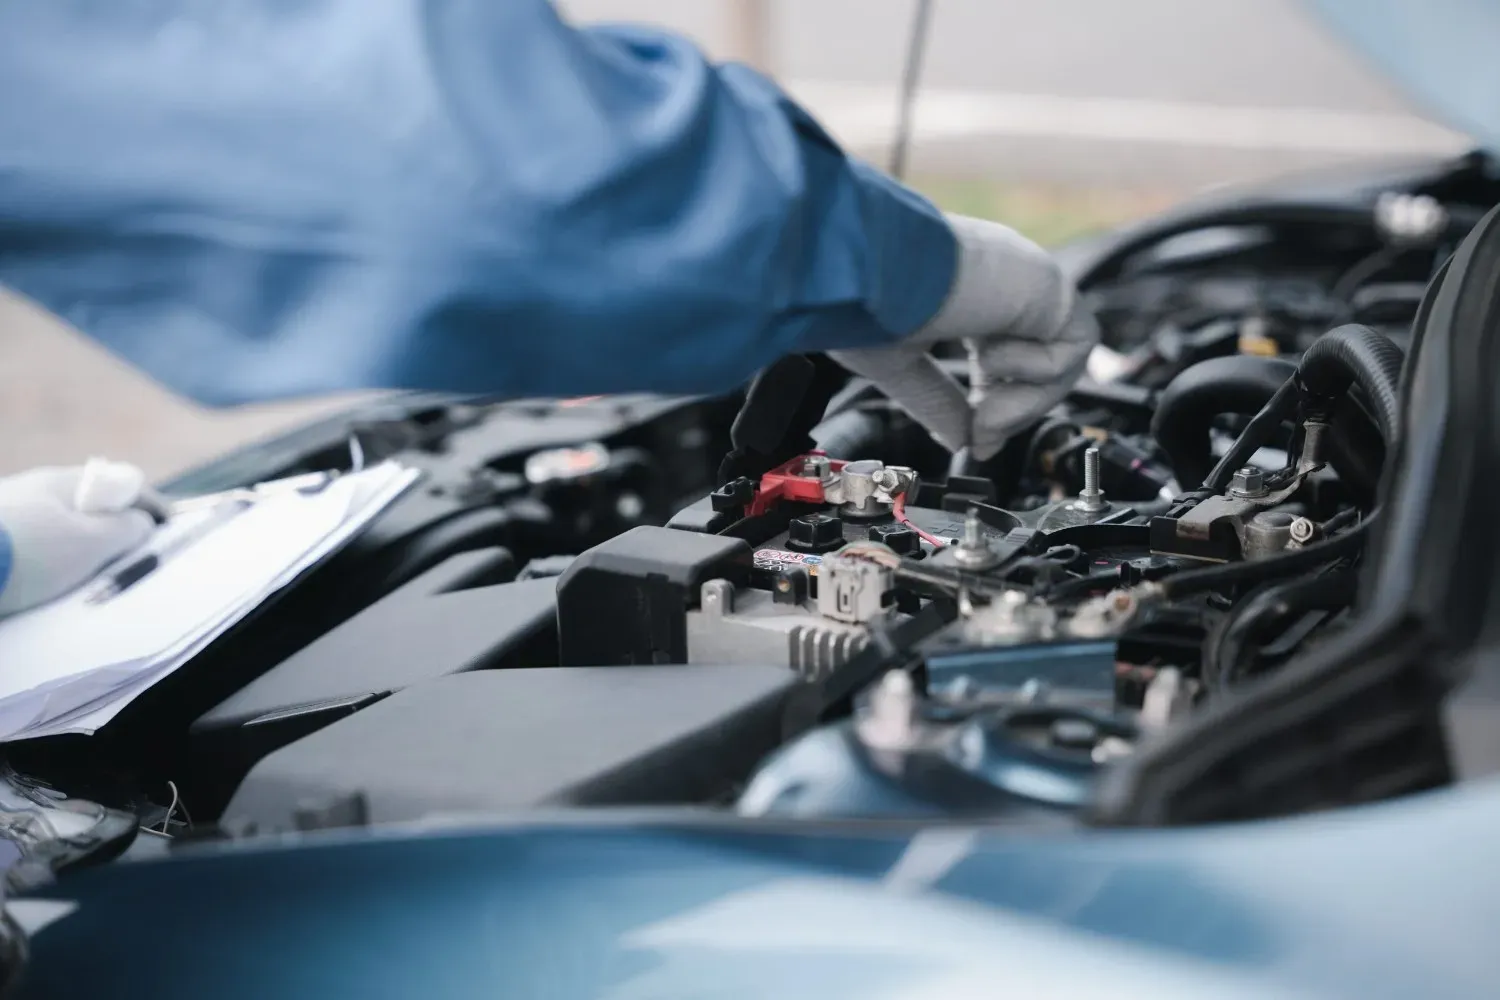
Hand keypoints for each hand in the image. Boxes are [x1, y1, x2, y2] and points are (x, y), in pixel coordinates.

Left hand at [0, 462, 153, 614]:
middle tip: (128, 560)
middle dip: (115, 528)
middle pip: (91, 505)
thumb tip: (141, 522)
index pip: (125, 483)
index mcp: (65, 481)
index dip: (153, 505)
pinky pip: (33, 546)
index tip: (170, 528)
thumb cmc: (29, 553)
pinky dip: (49, 561)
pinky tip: (45, 582)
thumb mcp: (91, 543)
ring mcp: (8, 512)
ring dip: (80, 548)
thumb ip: (126, 530)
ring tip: (84, 578)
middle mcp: (34, 488)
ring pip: (60, 526)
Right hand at [831, 214, 1097, 460]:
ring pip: (1060, 361)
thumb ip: (937, 402)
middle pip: (1036, 362)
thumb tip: (961, 440)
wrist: (877, 272)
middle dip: (1013, 412)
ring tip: (982, 414)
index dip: (994, 403)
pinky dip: (1037, 373)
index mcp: (964, 289)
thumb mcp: (898, 366)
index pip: (999, 353)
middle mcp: (1001, 282)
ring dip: (1024, 403)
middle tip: (981, 437)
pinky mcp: (1053, 288)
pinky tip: (989, 360)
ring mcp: (1028, 282)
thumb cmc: (866, 302)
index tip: (976, 441)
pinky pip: (1073, 348)